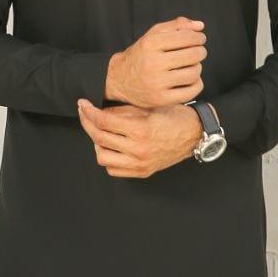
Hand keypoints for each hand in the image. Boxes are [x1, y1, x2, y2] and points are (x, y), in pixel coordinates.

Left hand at [76, 98, 202, 177]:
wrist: (195, 134)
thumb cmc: (174, 116)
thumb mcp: (148, 106)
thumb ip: (123, 110)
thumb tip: (99, 111)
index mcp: (140, 130)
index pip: (104, 121)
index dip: (89, 111)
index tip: (82, 104)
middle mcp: (138, 150)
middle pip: (99, 138)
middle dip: (87, 123)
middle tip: (84, 113)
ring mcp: (140, 164)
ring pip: (102, 157)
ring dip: (96, 142)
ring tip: (100, 131)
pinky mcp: (142, 172)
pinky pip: (113, 169)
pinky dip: (108, 157)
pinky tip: (110, 146)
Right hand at [105, 16, 206, 107]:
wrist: (119, 79)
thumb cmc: (141, 55)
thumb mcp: (153, 35)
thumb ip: (176, 26)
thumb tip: (200, 26)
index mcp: (150, 44)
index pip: (186, 37)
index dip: (198, 37)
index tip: (199, 39)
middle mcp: (153, 63)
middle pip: (193, 55)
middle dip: (200, 51)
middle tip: (198, 51)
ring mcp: (157, 83)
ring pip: (194, 73)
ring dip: (197, 67)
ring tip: (191, 65)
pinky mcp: (161, 99)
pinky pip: (191, 91)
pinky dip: (196, 84)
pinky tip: (190, 79)